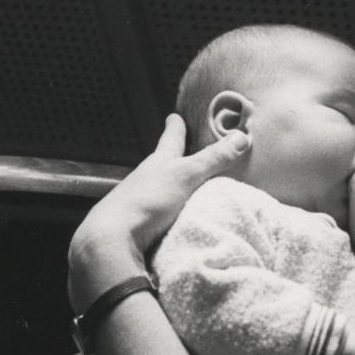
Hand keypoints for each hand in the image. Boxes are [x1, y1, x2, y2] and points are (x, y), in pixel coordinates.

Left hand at [68, 114, 249, 310]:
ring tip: (182, 186)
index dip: (175, 127)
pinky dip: (166, 209)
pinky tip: (173, 217)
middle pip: (161, 163)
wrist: (112, 238)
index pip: (170, 139)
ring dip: (169, 185)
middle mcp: (145, 178)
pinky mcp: (138, 224)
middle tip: (181, 149)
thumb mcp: (186, 175)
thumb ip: (213, 159)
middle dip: (170, 156)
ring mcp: (139, 201)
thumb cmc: (148, 199)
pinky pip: (157, 212)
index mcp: (158, 162)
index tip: (174, 116)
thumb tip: (242, 136)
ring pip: (157, 187)